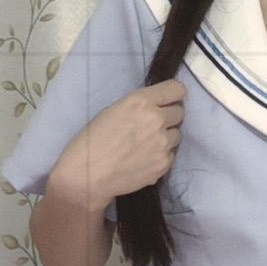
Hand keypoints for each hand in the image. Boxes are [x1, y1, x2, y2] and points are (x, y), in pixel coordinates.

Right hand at [48, 78, 185, 213]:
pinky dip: (160, 156)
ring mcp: (162, 143)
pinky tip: (143, 160)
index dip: (173, 94)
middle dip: (168, 117)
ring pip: (176, 134)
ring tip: (145, 146)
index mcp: (140, 102)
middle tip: (151, 126)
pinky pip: (170, 154)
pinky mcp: (164, 164)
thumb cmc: (91, 140)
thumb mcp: (113, 110)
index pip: (177, 89)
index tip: (168, 100)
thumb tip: (155, 109)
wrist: (87, 176)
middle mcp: (156, 119)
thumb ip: (138, 107)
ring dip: (165, 137)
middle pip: (179, 112)